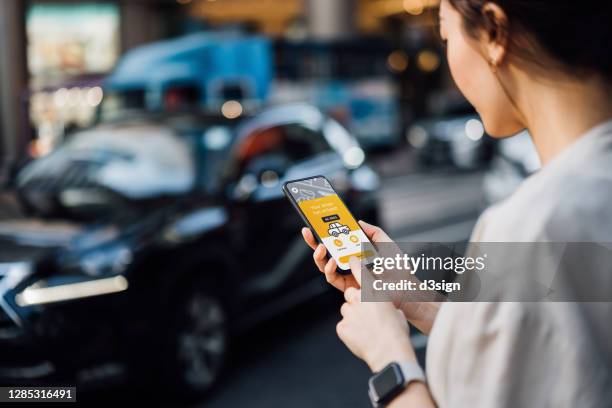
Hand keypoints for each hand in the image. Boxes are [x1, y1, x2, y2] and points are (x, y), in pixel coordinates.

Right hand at [301, 220, 392, 291]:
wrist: (405, 288)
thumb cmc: (398, 268)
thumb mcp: (387, 244)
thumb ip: (374, 232)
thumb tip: (358, 222)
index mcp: (356, 251)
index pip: (337, 241)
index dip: (325, 232)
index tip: (317, 222)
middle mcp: (349, 263)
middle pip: (326, 252)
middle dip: (314, 242)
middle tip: (308, 232)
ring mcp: (347, 275)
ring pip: (325, 265)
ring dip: (319, 256)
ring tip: (321, 247)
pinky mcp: (347, 286)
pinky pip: (333, 278)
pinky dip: (330, 269)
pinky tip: (333, 261)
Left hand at [337, 257, 415, 371]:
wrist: (388, 352)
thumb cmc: (397, 333)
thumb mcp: (396, 312)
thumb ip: (386, 305)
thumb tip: (385, 308)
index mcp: (374, 292)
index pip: (360, 272)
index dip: (355, 264)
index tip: (351, 260)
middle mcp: (359, 299)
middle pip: (351, 294)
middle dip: (356, 300)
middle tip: (366, 312)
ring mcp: (348, 312)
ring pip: (346, 310)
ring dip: (353, 316)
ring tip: (366, 328)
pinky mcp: (342, 326)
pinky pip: (344, 325)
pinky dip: (350, 329)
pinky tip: (361, 337)